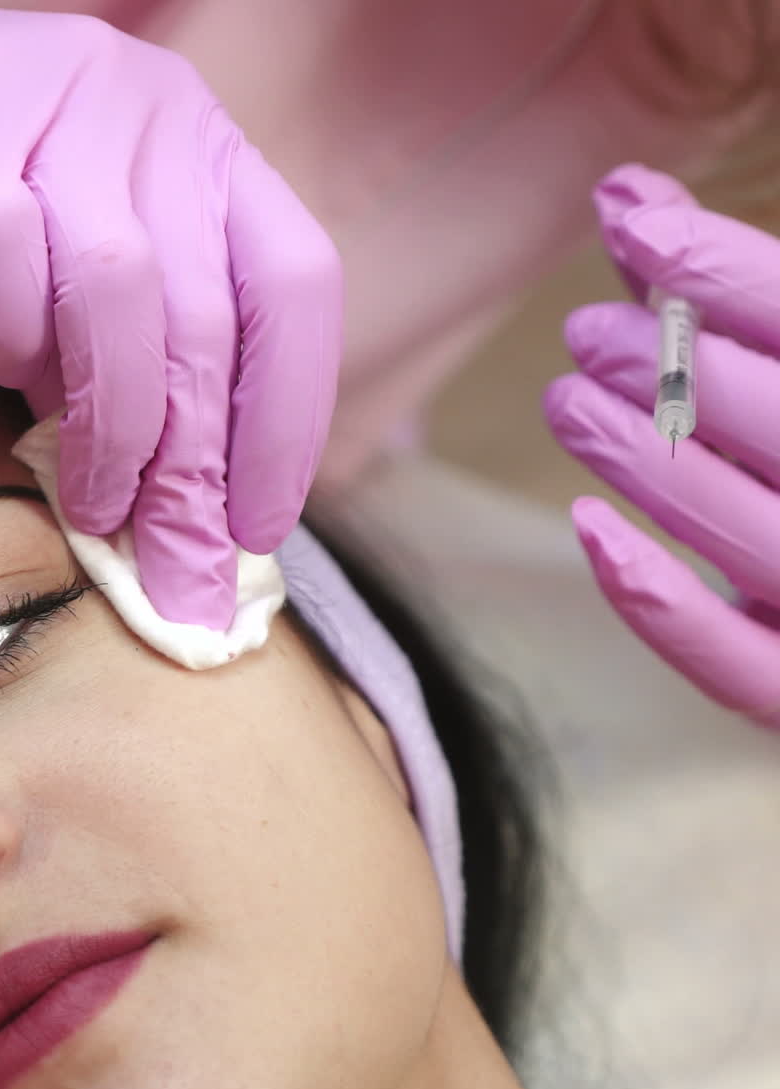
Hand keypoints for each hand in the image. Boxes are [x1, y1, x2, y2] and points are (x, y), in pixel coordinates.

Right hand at [0, 1, 341, 627]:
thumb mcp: (64, 284)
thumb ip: (131, 363)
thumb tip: (186, 510)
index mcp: (196, 145)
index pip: (294, 291)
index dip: (288, 423)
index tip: (258, 531)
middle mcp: (144, 107)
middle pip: (208, 319)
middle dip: (196, 477)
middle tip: (178, 578)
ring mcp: (50, 103)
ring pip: (122, 298)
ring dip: (115, 431)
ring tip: (93, 507)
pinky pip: (10, 263)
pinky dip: (12, 341)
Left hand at [543, 163, 779, 725]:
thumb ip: (730, 297)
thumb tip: (624, 197)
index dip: (722, 267)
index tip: (627, 219)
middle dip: (673, 368)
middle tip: (585, 336)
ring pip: (749, 531)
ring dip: (644, 460)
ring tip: (565, 399)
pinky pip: (734, 666)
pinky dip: (657, 604)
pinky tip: (586, 531)